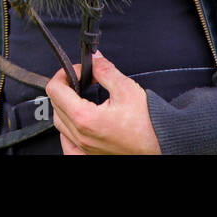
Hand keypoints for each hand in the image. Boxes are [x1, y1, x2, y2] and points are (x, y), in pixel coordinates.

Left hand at [45, 51, 162, 154]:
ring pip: (59, 124)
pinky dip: (67, 131)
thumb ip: (105, 71)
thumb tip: (94, 60)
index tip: (77, 71)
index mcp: (85, 118)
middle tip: (82, 81)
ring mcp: (83, 148)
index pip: (55, 90)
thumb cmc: (148, 125)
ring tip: (80, 99)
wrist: (162, 146)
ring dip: (64, 107)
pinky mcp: (88, 156)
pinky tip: (77, 123)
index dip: (65, 74)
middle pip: (55, 105)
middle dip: (66, 87)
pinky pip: (67, 144)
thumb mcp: (126, 89)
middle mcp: (80, 136)